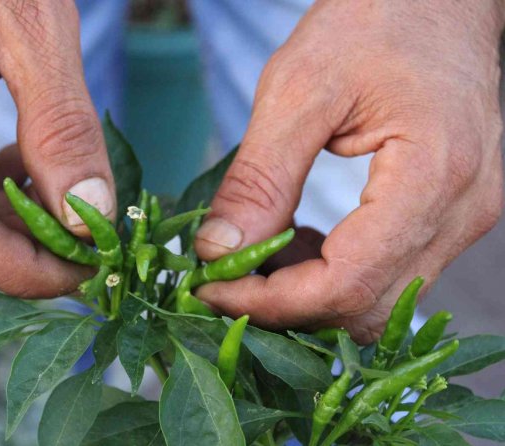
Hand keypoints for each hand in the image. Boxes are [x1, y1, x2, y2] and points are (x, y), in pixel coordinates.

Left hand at [194, 0, 504, 342]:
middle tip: (226, 277)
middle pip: (364, 308)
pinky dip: (335, 275)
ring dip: (309, 294)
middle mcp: (464, 212)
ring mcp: (464, 217)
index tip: (211, 287)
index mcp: (433, 177)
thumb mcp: (298, 89)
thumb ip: (259, 178)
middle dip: (285, 306)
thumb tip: (217, 250)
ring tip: (257, 256)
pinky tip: (299, 242)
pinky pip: (389, 274)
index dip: (271, 303)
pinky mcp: (450, 214)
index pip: (346, 284)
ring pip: (378, 301)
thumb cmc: (375, 20)